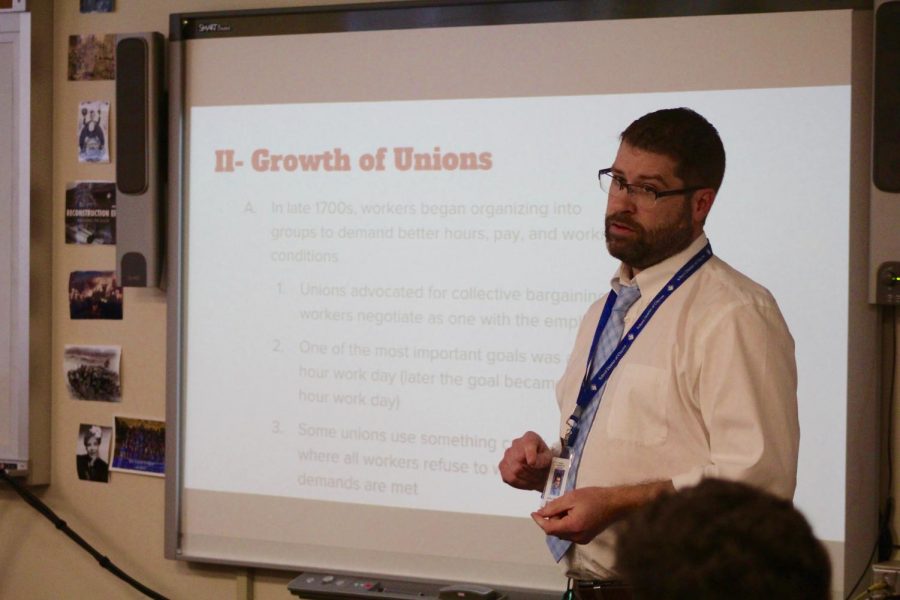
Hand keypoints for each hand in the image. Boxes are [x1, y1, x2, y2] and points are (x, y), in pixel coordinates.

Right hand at [498, 431, 552, 490]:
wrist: (540, 469)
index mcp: (530, 437)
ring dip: (526, 478)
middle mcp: (516, 443)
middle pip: (519, 460)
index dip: (530, 454)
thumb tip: (531, 463)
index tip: (532, 463)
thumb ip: (542, 459)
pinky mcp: (502, 466)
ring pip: (515, 471)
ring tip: (533, 477)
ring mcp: (507, 454)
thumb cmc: (544, 461)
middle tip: (539, 475)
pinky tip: (525, 480)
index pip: (528, 443)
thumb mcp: (549, 458)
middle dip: (531, 471)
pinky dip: (519, 483)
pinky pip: (509, 477)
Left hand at [531, 481, 673, 542]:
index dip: (539, 521)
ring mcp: (582, 539)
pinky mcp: (586, 538)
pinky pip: (570, 533)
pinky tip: (572, 513)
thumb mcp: (571, 497)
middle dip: (550, 519)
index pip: (548, 528)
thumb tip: (540, 512)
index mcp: (572, 527)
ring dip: (558, 522)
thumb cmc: (594, 497)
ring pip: (562, 533)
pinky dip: (566, 524)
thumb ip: (554, 506)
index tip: (533, 512)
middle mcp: (576, 537)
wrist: (615, 503)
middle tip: (554, 504)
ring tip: (565, 507)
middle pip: (555, 531)